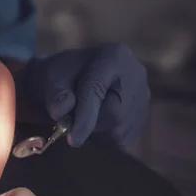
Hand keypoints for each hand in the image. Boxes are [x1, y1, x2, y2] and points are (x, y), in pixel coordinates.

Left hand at [15, 43, 149, 146]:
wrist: (72, 77)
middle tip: (69, 125)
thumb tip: (61, 111)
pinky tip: (93, 123)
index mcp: (114, 56)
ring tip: (80, 118)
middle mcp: (136, 75)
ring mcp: (143, 96)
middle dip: (89, 125)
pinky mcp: (142, 116)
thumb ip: (55, 93)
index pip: (98, 91)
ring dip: (95, 133)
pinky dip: (104, 138)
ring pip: (120, 131)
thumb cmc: (61, 75)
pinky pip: (124, 138)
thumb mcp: (51, 77)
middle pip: (116, 114)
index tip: (73, 139)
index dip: (84, 116)